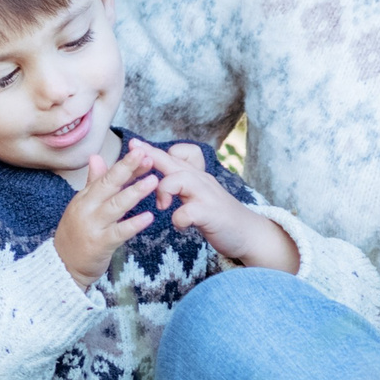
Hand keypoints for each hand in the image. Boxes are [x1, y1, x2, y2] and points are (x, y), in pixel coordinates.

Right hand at [54, 145, 162, 285]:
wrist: (63, 266)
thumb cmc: (77, 233)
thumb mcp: (83, 205)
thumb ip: (93, 182)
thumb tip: (96, 156)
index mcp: (84, 197)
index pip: (106, 176)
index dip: (125, 164)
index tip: (142, 152)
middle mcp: (87, 208)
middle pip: (108, 185)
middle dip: (127, 169)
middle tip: (147, 156)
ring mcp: (93, 226)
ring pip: (115, 206)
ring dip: (135, 192)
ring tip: (153, 181)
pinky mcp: (100, 244)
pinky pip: (119, 233)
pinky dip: (134, 224)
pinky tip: (148, 217)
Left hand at [140, 142, 297, 272]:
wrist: (248, 233)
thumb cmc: (218, 215)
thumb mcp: (200, 194)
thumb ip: (183, 184)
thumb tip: (160, 179)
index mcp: (196, 175)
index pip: (177, 153)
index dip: (156, 150)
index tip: (137, 147)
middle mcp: (201, 180)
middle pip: (173, 160)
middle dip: (150, 154)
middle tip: (132, 148)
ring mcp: (206, 195)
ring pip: (179, 178)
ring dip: (164, 190)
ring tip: (161, 206)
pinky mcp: (210, 213)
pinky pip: (188, 212)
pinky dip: (179, 220)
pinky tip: (181, 226)